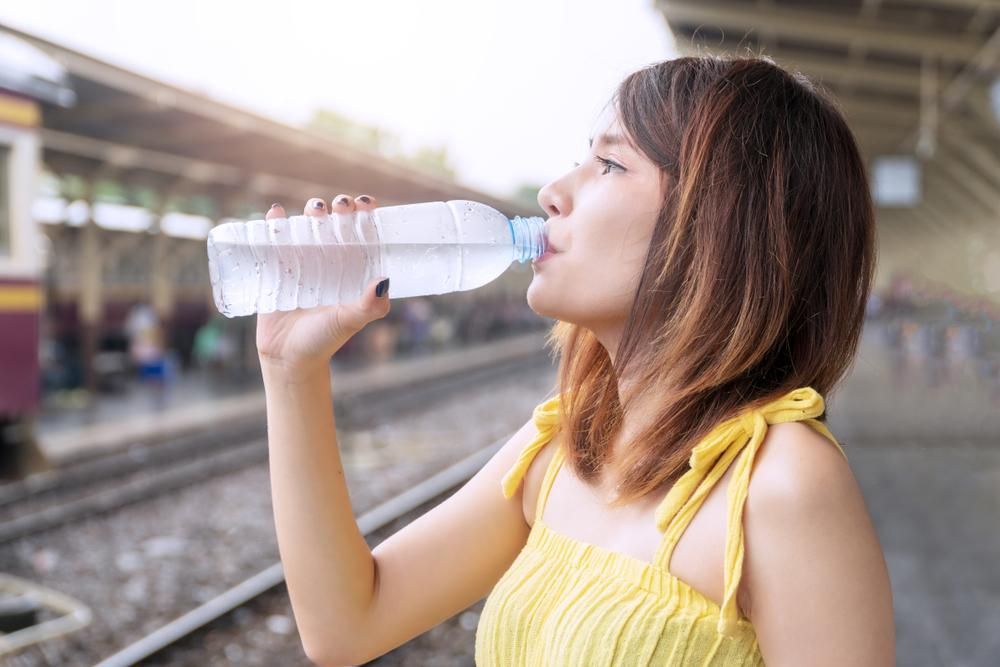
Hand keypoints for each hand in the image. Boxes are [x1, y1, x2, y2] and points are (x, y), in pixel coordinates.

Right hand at [255, 194, 389, 377]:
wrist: (289, 357)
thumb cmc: (325, 340)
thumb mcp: (349, 321)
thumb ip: (369, 306)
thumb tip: (384, 280)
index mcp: (352, 269)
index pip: (363, 233)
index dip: (366, 214)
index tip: (366, 204)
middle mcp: (330, 260)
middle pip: (336, 222)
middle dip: (340, 207)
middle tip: (340, 207)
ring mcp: (302, 260)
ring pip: (308, 224)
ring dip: (312, 209)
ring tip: (315, 211)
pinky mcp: (277, 265)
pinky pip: (275, 237)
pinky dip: (275, 221)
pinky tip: (276, 213)